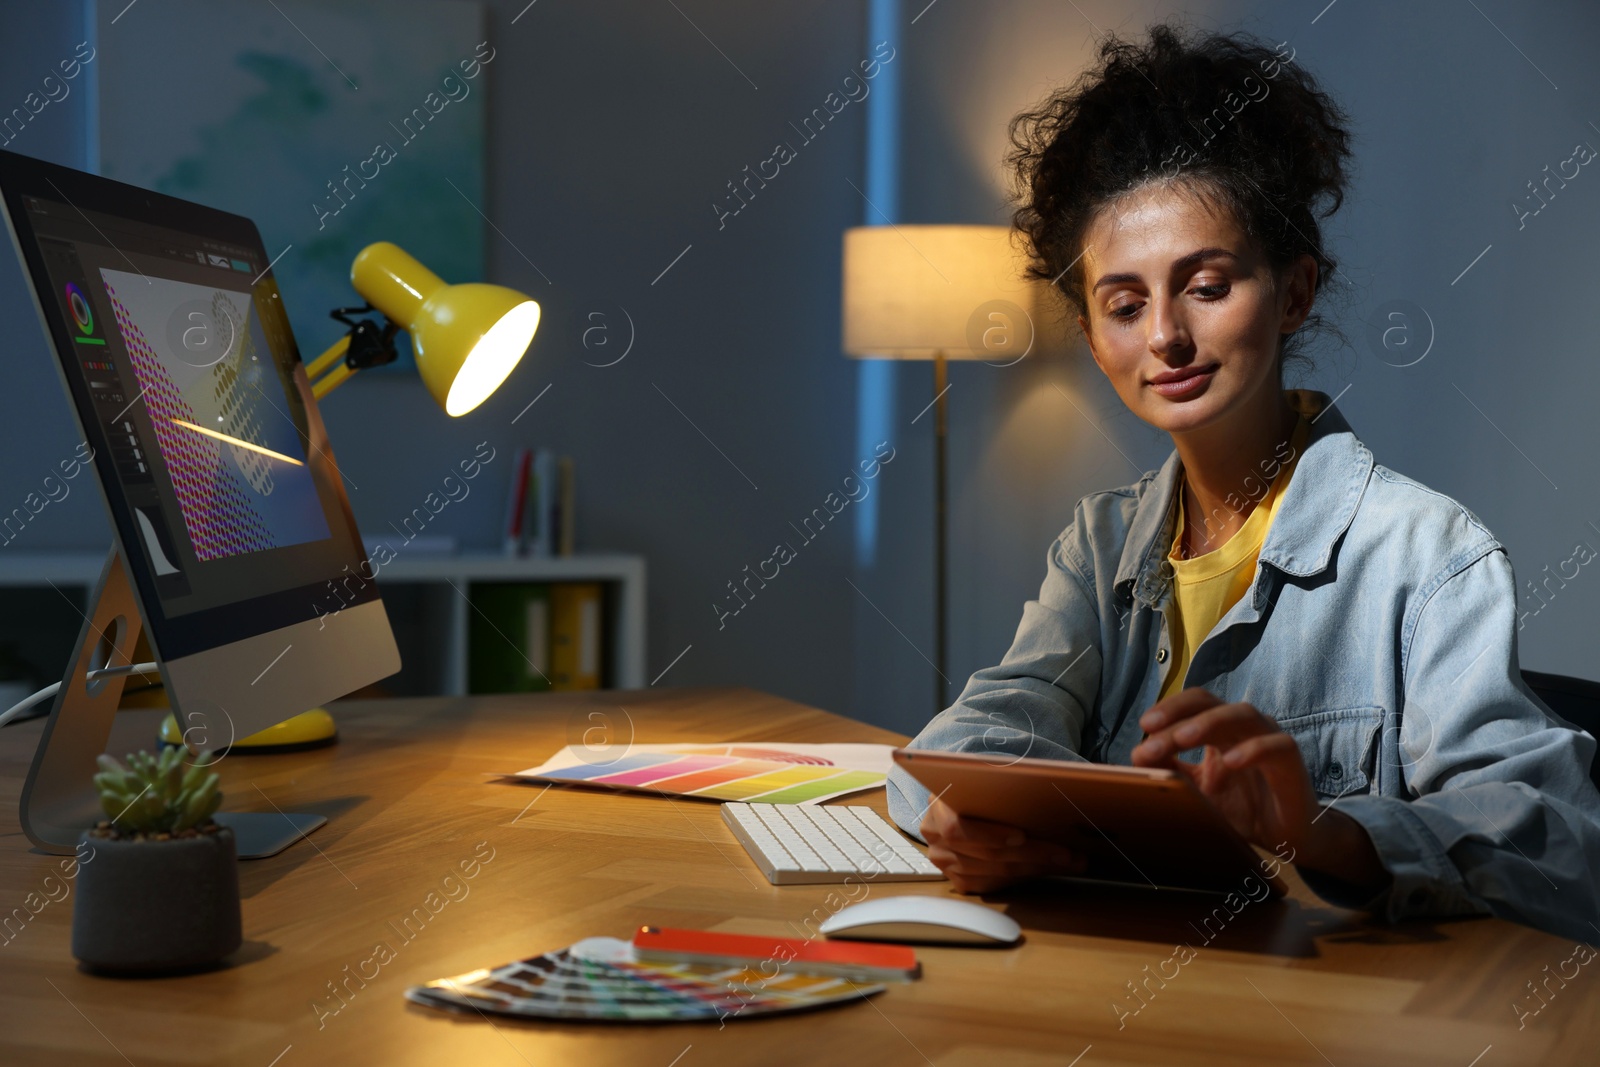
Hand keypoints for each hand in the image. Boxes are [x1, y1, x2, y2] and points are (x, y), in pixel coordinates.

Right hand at [920, 796, 1082, 893]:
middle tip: (1067, 853)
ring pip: (993, 872)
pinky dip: (1023, 877)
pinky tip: (1045, 868)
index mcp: (937, 804)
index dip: (991, 835)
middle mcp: (934, 834)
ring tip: (1067, 861)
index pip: (957, 828)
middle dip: (1032, 854)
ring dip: (1035, 868)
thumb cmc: (981, 788)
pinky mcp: (958, 879)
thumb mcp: (987, 778)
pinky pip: (993, 885)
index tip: (1022, 836)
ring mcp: (943, 860)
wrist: (965, 799)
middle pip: (985, 854)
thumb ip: (1002, 785)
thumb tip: (1048, 792)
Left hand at [1130, 688, 1386, 889]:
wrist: (1286, 838)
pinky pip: (1277, 746)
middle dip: (1178, 713)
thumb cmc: (1242, 810)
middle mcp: (1244, 728)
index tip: (1144, 726)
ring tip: (1182, 738)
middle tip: (1151, 730)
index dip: (1169, 708)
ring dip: (1210, 722)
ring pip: (1244, 714)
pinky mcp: (1291, 763)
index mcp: (1220, 731)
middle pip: (1211, 702)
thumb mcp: (1198, 791)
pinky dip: (1254, 749)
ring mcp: (1270, 740)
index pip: (1194, 704)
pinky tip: (1230, 762)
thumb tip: (1135, 756)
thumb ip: (1170, 771)